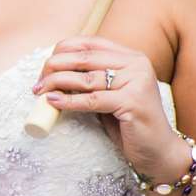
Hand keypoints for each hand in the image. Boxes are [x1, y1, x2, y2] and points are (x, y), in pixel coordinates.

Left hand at [31, 36, 187, 179]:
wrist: (158, 151)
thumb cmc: (129, 124)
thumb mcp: (109, 95)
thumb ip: (90, 80)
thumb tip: (54, 73)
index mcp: (131, 57)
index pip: (89, 43)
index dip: (62, 52)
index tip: (45, 68)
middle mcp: (136, 64)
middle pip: (84, 58)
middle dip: (55, 67)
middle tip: (38, 82)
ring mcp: (137, 81)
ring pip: (86, 78)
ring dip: (57, 83)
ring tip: (40, 91)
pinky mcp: (133, 102)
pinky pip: (93, 100)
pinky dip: (69, 101)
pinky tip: (53, 102)